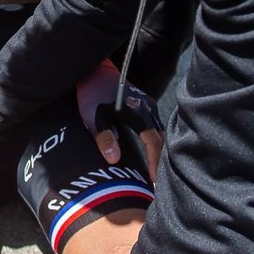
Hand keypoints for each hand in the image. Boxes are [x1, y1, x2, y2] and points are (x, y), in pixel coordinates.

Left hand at [75, 62, 164, 180]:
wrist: (95, 71)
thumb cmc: (92, 95)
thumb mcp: (93, 117)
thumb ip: (103, 137)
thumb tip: (114, 159)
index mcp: (138, 112)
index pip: (152, 141)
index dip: (154, 162)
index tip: (154, 181)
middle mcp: (148, 108)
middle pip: (161, 138)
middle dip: (161, 160)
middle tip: (158, 182)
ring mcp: (149, 106)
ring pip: (160, 132)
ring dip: (159, 151)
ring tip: (157, 172)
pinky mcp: (145, 105)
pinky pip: (156, 127)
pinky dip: (156, 142)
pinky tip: (152, 154)